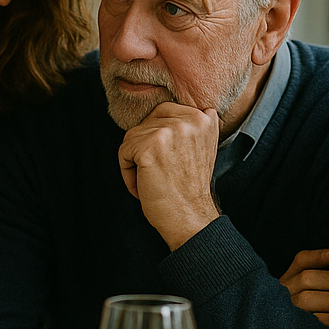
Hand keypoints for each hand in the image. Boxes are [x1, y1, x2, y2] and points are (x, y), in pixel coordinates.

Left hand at [118, 102, 220, 249]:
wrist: (189, 216)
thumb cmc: (188, 187)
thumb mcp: (200, 147)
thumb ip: (190, 126)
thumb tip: (171, 113)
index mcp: (204, 117)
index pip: (163, 111)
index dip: (157, 136)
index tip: (166, 160)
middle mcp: (190, 119)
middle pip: (146, 122)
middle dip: (144, 146)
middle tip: (157, 170)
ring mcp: (169, 132)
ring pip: (132, 137)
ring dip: (135, 161)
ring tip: (152, 179)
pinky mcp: (149, 147)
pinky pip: (124, 152)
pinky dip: (127, 172)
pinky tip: (142, 186)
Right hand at [280, 248, 328, 328]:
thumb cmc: (308, 308)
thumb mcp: (305, 288)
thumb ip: (315, 271)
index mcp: (288, 279)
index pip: (299, 261)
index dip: (315, 257)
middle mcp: (284, 293)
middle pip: (306, 279)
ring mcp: (288, 311)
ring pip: (309, 299)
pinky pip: (317, 321)